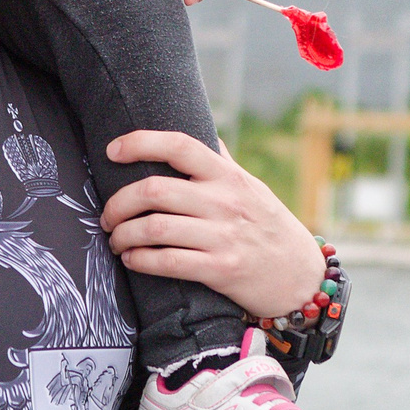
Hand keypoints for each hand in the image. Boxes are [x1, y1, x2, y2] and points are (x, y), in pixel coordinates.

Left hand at [98, 131, 325, 317]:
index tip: (112, 150)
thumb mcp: (251, 187)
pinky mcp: (221, 270)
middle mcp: (224, 201)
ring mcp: (223, 236)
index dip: (140, 143)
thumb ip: (222, 164)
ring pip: (154, 228)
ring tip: (117, 240)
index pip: (179, 145)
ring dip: (124, 235)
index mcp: (227, 176)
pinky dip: (140, 261)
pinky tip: (132, 260)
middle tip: (107, 215)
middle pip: (154, 190)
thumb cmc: (269, 227)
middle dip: (118, 203)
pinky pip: (168, 262)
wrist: (302, 276)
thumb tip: (202, 133)